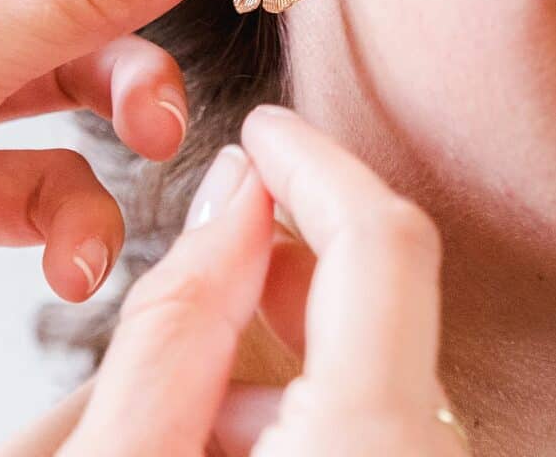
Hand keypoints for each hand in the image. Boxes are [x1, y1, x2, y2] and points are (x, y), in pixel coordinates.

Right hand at [1, 108, 467, 456]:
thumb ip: (174, 326)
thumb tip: (230, 195)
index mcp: (362, 448)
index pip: (381, 242)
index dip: (314, 161)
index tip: (261, 130)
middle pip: (379, 293)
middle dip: (283, 247)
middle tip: (210, 233)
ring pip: (371, 355)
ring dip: (278, 332)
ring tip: (185, 372)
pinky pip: (366, 413)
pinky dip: (295, 397)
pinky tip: (215, 432)